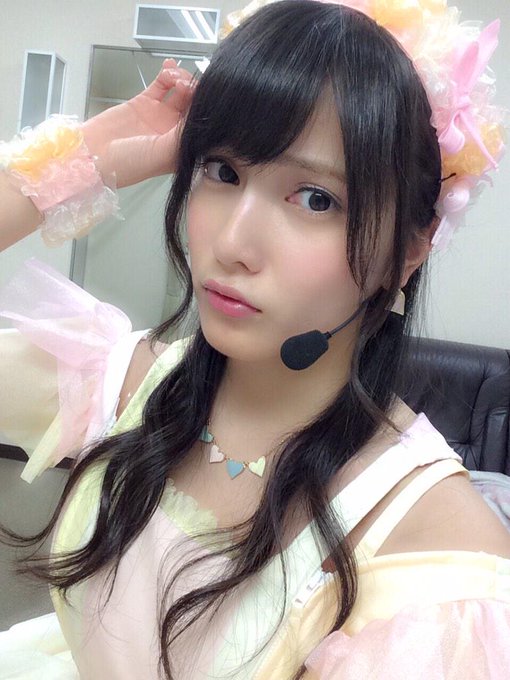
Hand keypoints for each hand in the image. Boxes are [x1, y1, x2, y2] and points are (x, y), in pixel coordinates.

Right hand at [83, 59, 195, 187]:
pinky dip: (167, 73)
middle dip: (195, 91)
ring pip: (179, 92)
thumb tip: (202, 116)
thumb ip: (184, 135)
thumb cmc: (130, 163)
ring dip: (181, 80)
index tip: (207, 96)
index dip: (206, 108)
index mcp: (183, 149)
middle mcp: (174, 132)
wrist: (93, 155)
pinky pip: (161, 85)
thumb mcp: (164, 154)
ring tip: (174, 77)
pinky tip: (169, 65)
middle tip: (188, 84)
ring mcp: (160, 117)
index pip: (202, 124)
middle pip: (193, 105)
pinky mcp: (145, 103)